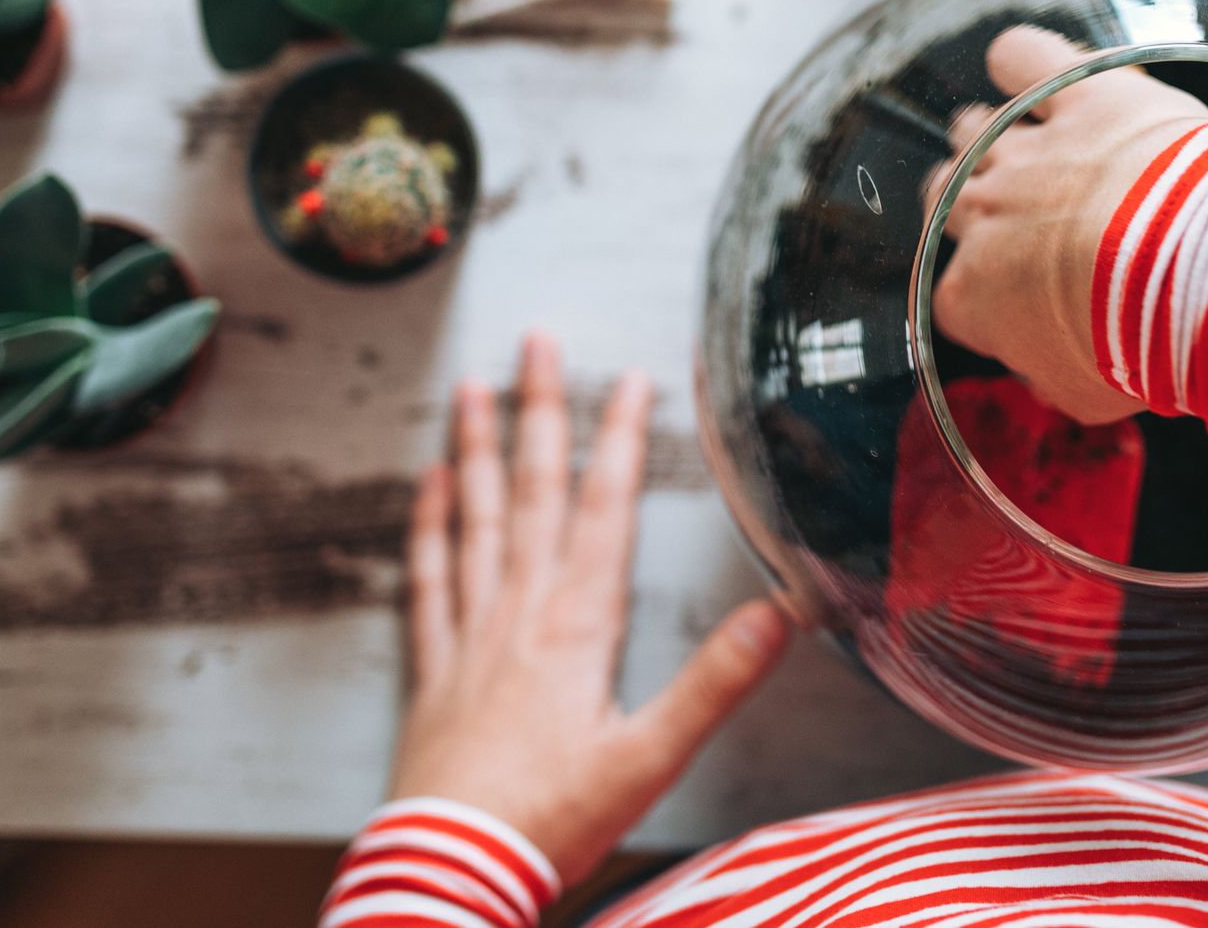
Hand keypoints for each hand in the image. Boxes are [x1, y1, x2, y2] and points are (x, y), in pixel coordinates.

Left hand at [388, 333, 790, 885]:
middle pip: (531, 491)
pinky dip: (429, 526)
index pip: (603, 510)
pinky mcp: (434, 669)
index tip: (630, 379)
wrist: (454, 866)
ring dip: (475, 450)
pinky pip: (428, 579)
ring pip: (474, 520)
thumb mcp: (651, 756)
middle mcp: (520, 612)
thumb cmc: (552, 820)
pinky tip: (428, 486)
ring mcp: (470, 635)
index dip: (620, 440)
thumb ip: (714, 683)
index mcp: (578, 625)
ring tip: (473, 388)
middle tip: (536, 342)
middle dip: (540, 411)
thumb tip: (779, 616)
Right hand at [928, 27, 1207, 424]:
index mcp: (976, 295)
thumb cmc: (1136, 345)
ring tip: (1014, 139)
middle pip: (944, 197)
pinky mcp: (1080, 96)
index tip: (1016, 303)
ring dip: (988, 135)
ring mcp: (1026, 150)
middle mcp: (984, 216)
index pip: (952, 298)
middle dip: (969, 204)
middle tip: (1008, 212)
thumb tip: (1054, 379)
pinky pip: (1025, 58)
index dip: (983, 300)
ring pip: (976, 131)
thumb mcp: (1087, 398)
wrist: (1183, 270)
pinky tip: (1022, 63)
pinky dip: (1020, 57)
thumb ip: (1055, 380)